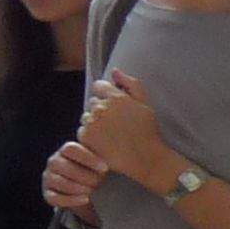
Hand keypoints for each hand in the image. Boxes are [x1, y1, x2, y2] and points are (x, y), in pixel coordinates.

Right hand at [42, 137, 110, 215]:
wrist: (87, 192)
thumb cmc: (94, 173)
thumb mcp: (98, 163)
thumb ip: (102, 158)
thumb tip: (116, 158)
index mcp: (65, 151)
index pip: (70, 149)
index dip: (87, 158)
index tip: (105, 168)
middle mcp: (54, 162)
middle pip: (63, 165)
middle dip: (84, 175)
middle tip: (100, 182)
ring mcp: (49, 178)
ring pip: (59, 181)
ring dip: (78, 187)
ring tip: (93, 191)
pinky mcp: (48, 194)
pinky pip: (56, 198)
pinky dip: (71, 200)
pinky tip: (85, 199)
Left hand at [79, 71, 173, 187]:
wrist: (144, 157)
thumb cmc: (146, 130)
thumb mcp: (144, 103)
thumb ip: (131, 84)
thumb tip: (115, 70)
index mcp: (116, 98)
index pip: (99, 86)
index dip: (107, 95)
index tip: (115, 107)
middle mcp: (101, 108)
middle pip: (93, 102)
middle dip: (102, 109)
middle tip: (117, 123)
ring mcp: (91, 123)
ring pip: (86, 116)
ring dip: (95, 122)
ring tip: (111, 134)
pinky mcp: (85, 136)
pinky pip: (83, 130)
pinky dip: (91, 135)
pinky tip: (104, 142)